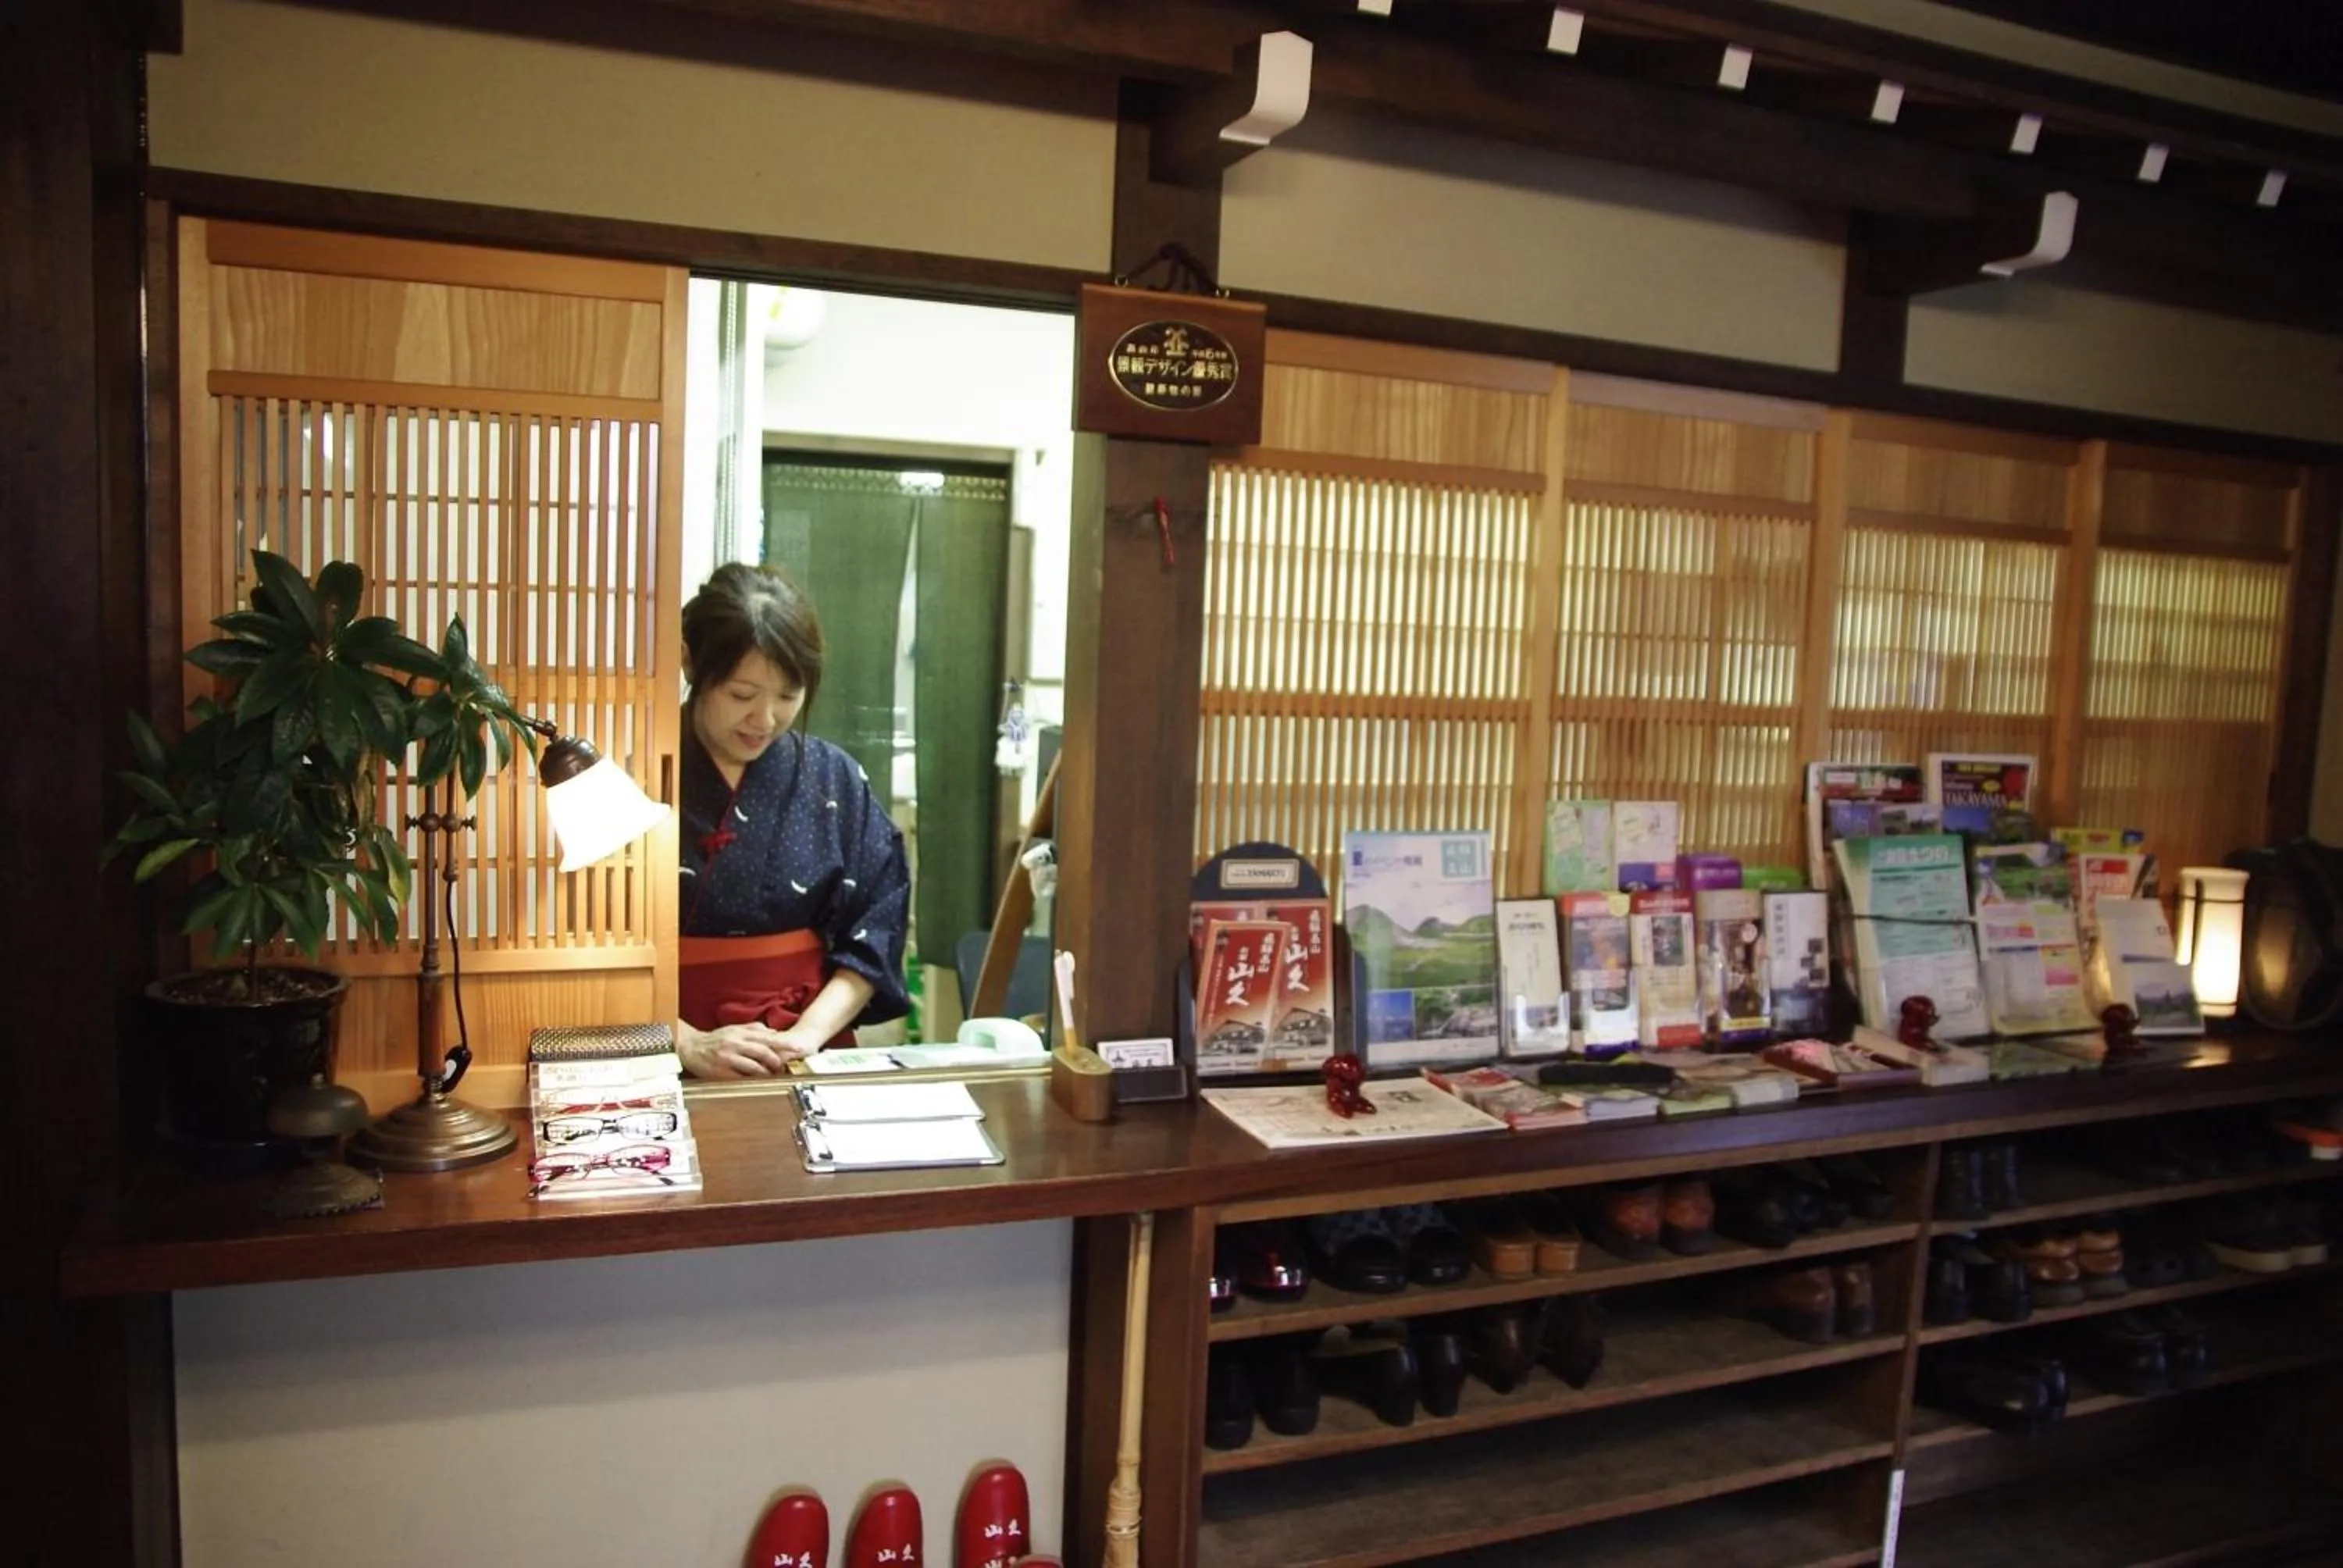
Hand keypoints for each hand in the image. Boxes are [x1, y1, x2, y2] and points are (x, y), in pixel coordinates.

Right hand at [676, 1020, 811, 1078]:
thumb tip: (775, 1032)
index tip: (797, 1049)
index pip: (767, 1038)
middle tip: (782, 1067)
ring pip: (753, 1067)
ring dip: (765, 1073)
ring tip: (771, 1075)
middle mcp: (735, 1044)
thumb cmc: (715, 1039)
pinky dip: (751, 1081)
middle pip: (762, 1052)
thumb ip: (755, 1029)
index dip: (784, 1044)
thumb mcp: (735, 1029)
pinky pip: (740, 1078)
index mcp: (740, 1033)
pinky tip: (756, 1082)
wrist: (690, 1048)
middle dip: (776, 1061)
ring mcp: (727, 1058)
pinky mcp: (720, 1072)